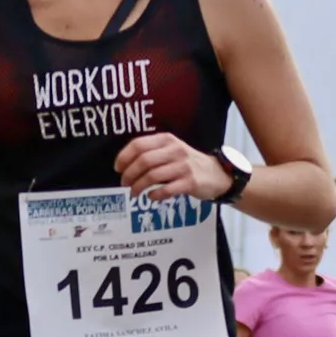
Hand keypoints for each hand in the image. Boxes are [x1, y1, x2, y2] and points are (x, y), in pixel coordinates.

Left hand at [114, 132, 228, 201]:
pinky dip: (154, 195)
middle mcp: (175, 150)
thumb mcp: (172, 150)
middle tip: (124, 183)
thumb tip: (126, 164)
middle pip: (143, 161)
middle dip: (129, 174)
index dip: (124, 157)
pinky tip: (151, 197)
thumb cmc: (189, 164)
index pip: (139, 145)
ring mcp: (184, 166)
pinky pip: (166, 190)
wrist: (217, 175)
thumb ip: (152, 153)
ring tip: (134, 192)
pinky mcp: (190, 182)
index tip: (117, 168)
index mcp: (167, 140)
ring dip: (138, 186)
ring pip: (152, 176)